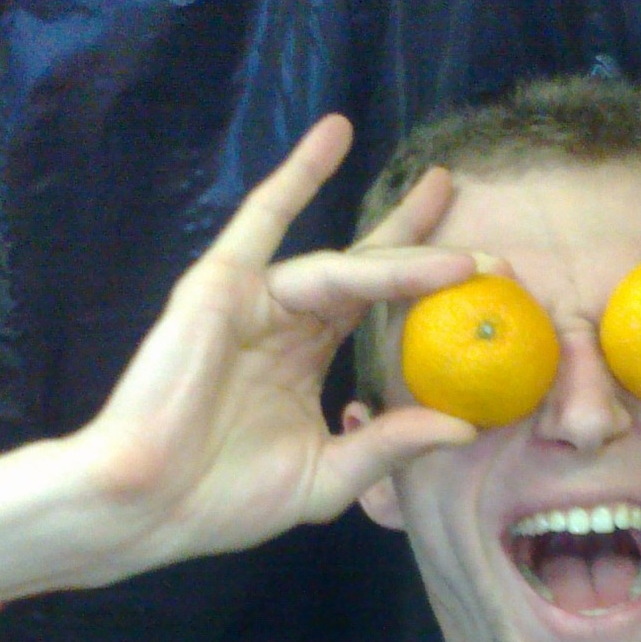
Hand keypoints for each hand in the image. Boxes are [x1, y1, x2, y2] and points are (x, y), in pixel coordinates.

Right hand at [0, 117, 479, 605]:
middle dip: (423, 239)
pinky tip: (337, 135)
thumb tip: (466, 428)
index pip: (380, 310)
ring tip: (446, 212)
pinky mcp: (222, 286)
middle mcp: (288, 321)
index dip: (431, 291)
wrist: (149, 506)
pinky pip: (263, 221)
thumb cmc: (224, 500)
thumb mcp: (329, 476)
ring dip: (399, 243)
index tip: (491, 280)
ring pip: (343, 265)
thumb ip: (391, 445)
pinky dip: (297, 177)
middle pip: (369, 270)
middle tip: (475, 220)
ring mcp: (256, 300)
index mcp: (307, 359)